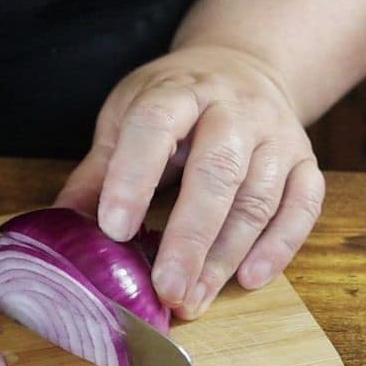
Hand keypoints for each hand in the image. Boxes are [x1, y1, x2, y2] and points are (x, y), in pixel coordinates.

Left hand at [55, 44, 325, 319]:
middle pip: (217, 173)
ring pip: (258, 198)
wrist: (244, 66)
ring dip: (225, 257)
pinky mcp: (305, 161)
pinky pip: (302, 206)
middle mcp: (234, 109)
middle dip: (189, 238)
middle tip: (166, 289)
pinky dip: (279, 246)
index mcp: (178, 90)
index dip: (133, 178)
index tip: (113, 229)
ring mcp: (276, 134)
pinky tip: (250, 279)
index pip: (155, 127)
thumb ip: (100, 171)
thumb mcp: (127, 118)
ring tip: (193, 299)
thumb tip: (61, 226)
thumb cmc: (175, 101)